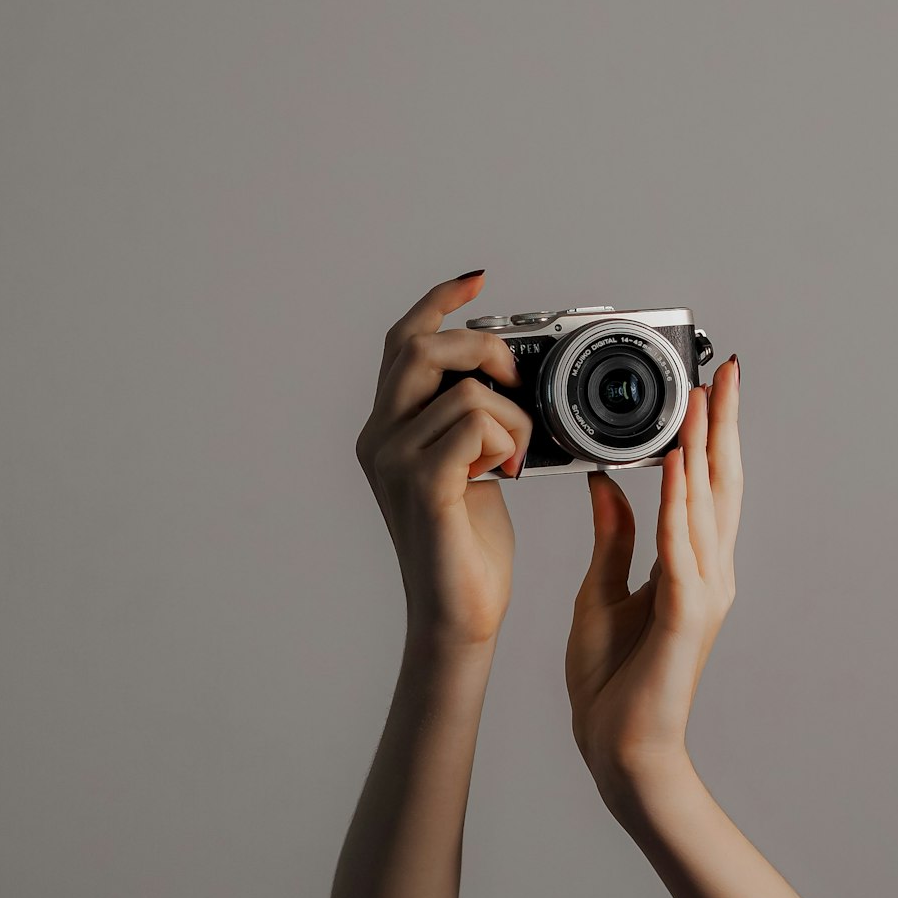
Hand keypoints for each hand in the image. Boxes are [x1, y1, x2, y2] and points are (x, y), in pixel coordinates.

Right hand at [354, 271, 532, 650]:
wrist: (458, 615)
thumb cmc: (466, 545)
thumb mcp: (469, 464)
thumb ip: (469, 417)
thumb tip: (505, 373)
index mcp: (386, 428)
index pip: (403, 341)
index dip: (438, 303)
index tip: (478, 282)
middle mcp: (379, 438)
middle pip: (424, 347)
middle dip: (484, 348)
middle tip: (518, 381)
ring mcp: (396, 462)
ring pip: (466, 389)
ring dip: (513, 417)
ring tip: (515, 457)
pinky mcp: (424, 487)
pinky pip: (475, 425)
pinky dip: (509, 440)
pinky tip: (510, 473)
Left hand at [565, 360, 742, 791]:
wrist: (619, 751)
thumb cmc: (612, 684)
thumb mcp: (601, 592)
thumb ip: (613, 538)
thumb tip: (607, 483)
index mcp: (691, 567)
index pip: (706, 487)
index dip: (711, 436)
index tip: (708, 389)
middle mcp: (708, 573)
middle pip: (723, 484)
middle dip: (724, 425)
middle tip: (725, 372)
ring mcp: (704, 593)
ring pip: (709, 505)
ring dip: (705, 448)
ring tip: (701, 399)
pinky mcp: (687, 615)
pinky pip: (682, 546)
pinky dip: (680, 502)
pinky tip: (677, 465)